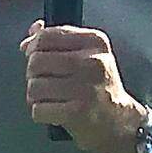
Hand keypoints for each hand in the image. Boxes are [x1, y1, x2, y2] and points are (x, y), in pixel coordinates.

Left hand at [20, 20, 146, 152]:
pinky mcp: (79, 112)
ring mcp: (87, 87)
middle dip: (32, 73)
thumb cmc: (97, 85)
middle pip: (37, 60)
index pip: (47, 36)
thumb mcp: (86, 54)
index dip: (33, 46)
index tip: (32, 55)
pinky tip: (52, 112)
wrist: (119, 121)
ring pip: (34, 85)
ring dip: (35, 95)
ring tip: (48, 98)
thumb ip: (58, 39)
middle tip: (42, 81)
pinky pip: (39, 109)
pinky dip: (40, 112)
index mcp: (95, 42)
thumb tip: (32, 31)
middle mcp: (93, 62)